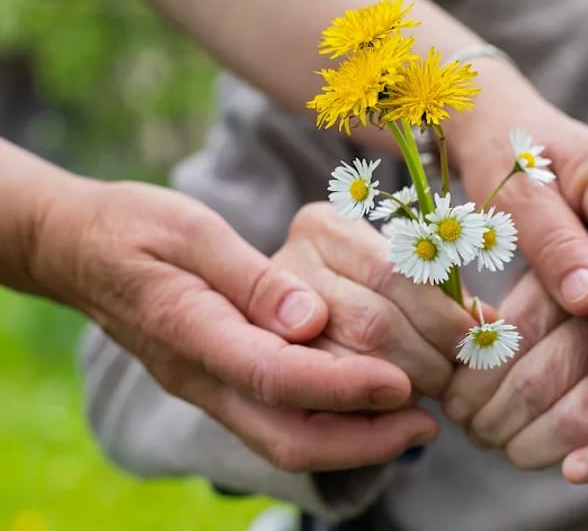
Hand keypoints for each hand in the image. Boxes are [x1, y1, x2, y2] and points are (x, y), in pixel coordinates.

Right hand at [32, 179, 437, 471]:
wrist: (80, 251)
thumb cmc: (134, 228)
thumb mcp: (189, 231)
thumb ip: (249, 277)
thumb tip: (311, 318)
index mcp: (190, 331)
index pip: (274, 375)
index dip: (342, 385)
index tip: (400, 383)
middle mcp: (200, 375)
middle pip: (286, 435)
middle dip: (362, 439)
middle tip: (426, 423)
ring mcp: (207, 386)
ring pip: (285, 439)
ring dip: (354, 440)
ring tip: (413, 421)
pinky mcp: (218, 383)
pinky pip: (278, 422)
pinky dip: (331, 423)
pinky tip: (369, 405)